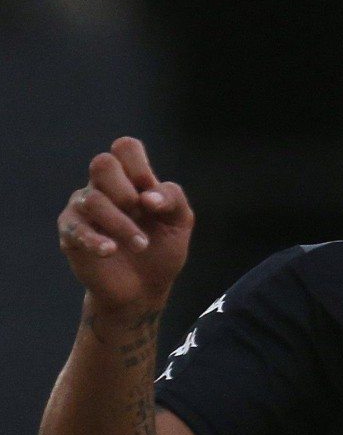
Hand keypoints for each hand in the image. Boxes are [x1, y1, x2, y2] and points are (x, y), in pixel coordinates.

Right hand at [57, 137, 193, 312]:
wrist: (145, 287)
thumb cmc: (162, 248)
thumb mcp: (179, 222)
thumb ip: (173, 199)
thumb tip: (149, 196)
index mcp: (130, 178)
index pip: (125, 147)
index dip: (140, 167)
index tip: (153, 198)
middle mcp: (102, 187)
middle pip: (102, 163)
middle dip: (126, 189)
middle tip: (141, 213)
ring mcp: (83, 208)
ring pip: (93, 200)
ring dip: (123, 224)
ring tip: (141, 245)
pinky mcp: (71, 234)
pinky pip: (76, 228)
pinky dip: (96, 239)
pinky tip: (111, 250)